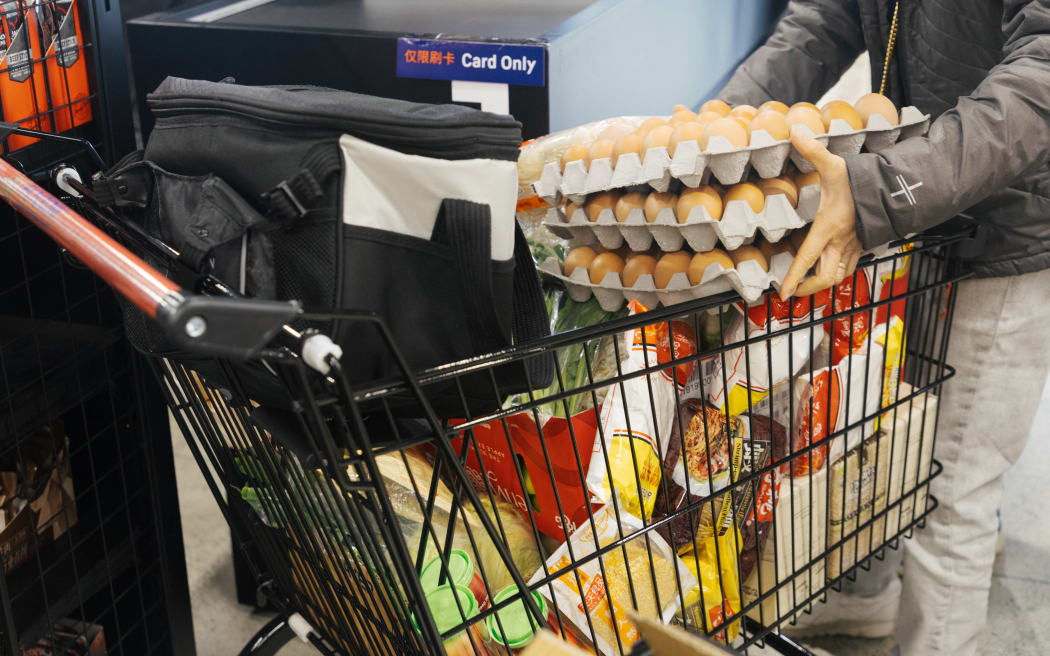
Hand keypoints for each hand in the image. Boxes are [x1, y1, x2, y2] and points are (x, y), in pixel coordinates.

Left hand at [779, 127, 863, 299]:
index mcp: (829, 227)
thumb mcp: (834, 164)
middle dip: (807, 289)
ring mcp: (853, 246)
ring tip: (806, 286)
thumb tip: (795, 132)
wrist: (895, 187)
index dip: (794, 278)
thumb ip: (813, 150)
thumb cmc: (861, 178)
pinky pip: (848, 267)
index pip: (808, 258)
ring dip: (822, 284)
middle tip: (791, 292)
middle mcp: (841, 242)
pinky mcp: (862, 245)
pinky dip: (836, 274)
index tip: (781, 294)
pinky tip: (826, 271)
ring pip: (839, 276)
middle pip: (826, 278)